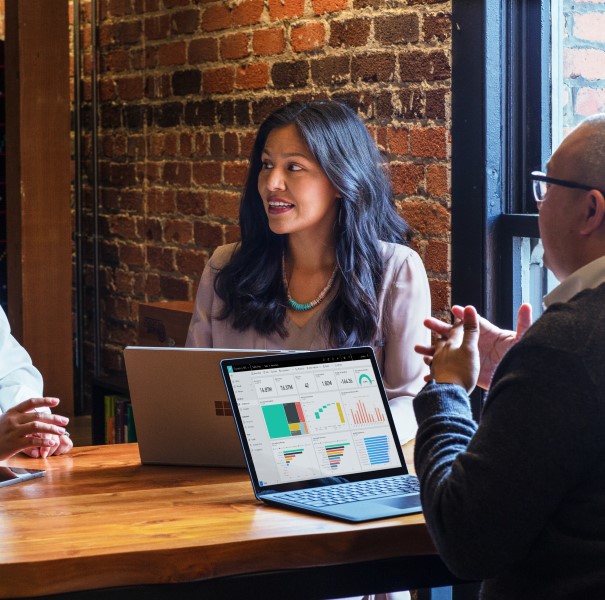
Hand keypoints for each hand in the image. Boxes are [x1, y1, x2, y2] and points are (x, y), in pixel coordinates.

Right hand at [0, 397, 69, 460]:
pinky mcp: (14, 444)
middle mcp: (13, 420)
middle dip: (54, 418)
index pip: (31, 403)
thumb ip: (22, 417)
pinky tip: (52, 443)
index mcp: (12, 412)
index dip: (45, 401)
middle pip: (38, 415)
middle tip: (65, 421)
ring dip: (52, 429)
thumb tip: (43, 416)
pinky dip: (44, 441)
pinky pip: (32, 441)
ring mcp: (13, 432)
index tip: (57, 401)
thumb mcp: (7, 421)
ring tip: (62, 432)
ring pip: (37, 427)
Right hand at [415, 303, 531, 389]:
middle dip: (439, 328)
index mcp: (486, 334)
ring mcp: (468, 358)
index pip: (471, 322)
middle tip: (426, 322)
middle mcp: (474, 344)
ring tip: (418, 349)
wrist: (515, 380)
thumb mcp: (521, 339)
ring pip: (446, 352)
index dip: (463, 315)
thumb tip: (528, 305)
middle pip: (453, 334)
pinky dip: (436, 372)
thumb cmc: (518, 357)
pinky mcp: (466, 372)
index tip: (454, 309)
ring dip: (431, 350)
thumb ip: (524, 322)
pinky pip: (447, 371)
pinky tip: (426, 373)